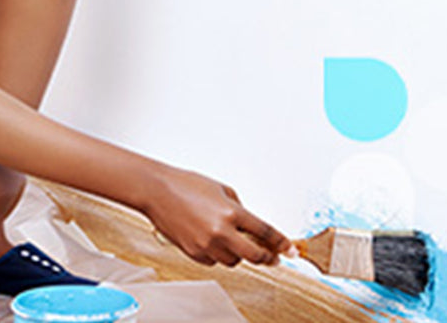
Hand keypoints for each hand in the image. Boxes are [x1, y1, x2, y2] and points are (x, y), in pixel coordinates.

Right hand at [144, 168, 288, 266]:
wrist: (157, 191)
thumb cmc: (185, 185)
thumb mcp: (221, 189)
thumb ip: (239, 208)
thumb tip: (251, 226)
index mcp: (231, 212)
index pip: (266, 232)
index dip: (282, 243)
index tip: (290, 250)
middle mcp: (220, 231)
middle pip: (255, 255)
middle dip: (267, 257)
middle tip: (272, 256)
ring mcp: (206, 245)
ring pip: (234, 261)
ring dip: (239, 254)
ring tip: (232, 240)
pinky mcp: (193, 252)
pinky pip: (214, 261)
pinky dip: (218, 254)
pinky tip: (213, 241)